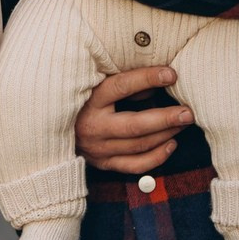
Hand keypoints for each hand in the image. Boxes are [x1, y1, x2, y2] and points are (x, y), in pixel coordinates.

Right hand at [74, 66, 193, 173]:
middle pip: (135, 125)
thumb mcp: (95, 85)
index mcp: (90, 101)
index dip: (147, 78)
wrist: (50, 132)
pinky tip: (171, 144)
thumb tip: (156, 83)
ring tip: (184, 123)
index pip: (121, 87)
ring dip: (166, 134)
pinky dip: (156, 157)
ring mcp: (98, 149)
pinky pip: (134, 166)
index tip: (171, 73)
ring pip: (139, 146)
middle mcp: (93, 127)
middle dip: (165, 118)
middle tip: (188, 112)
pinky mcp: (103, 164)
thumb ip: (124, 83)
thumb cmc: (81, 101)